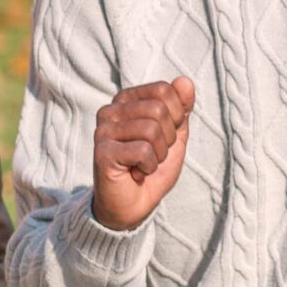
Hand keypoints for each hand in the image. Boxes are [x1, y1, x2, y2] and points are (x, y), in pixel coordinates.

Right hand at [92, 77, 195, 230]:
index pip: (163, 90)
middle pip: (158, 109)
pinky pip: (143, 151)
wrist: (133, 205)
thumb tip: (185, 81)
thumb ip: (181, 108)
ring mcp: (102, 131)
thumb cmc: (152, 167)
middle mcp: (110, 111)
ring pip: (151, 130)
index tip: (165, 136)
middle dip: (168, 138)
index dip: (176, 115)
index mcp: (127, 101)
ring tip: (144, 164)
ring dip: (158, 155)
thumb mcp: (175, 135)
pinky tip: (136, 173)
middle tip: (153, 154)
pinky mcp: (102, 152)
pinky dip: (149, 167)